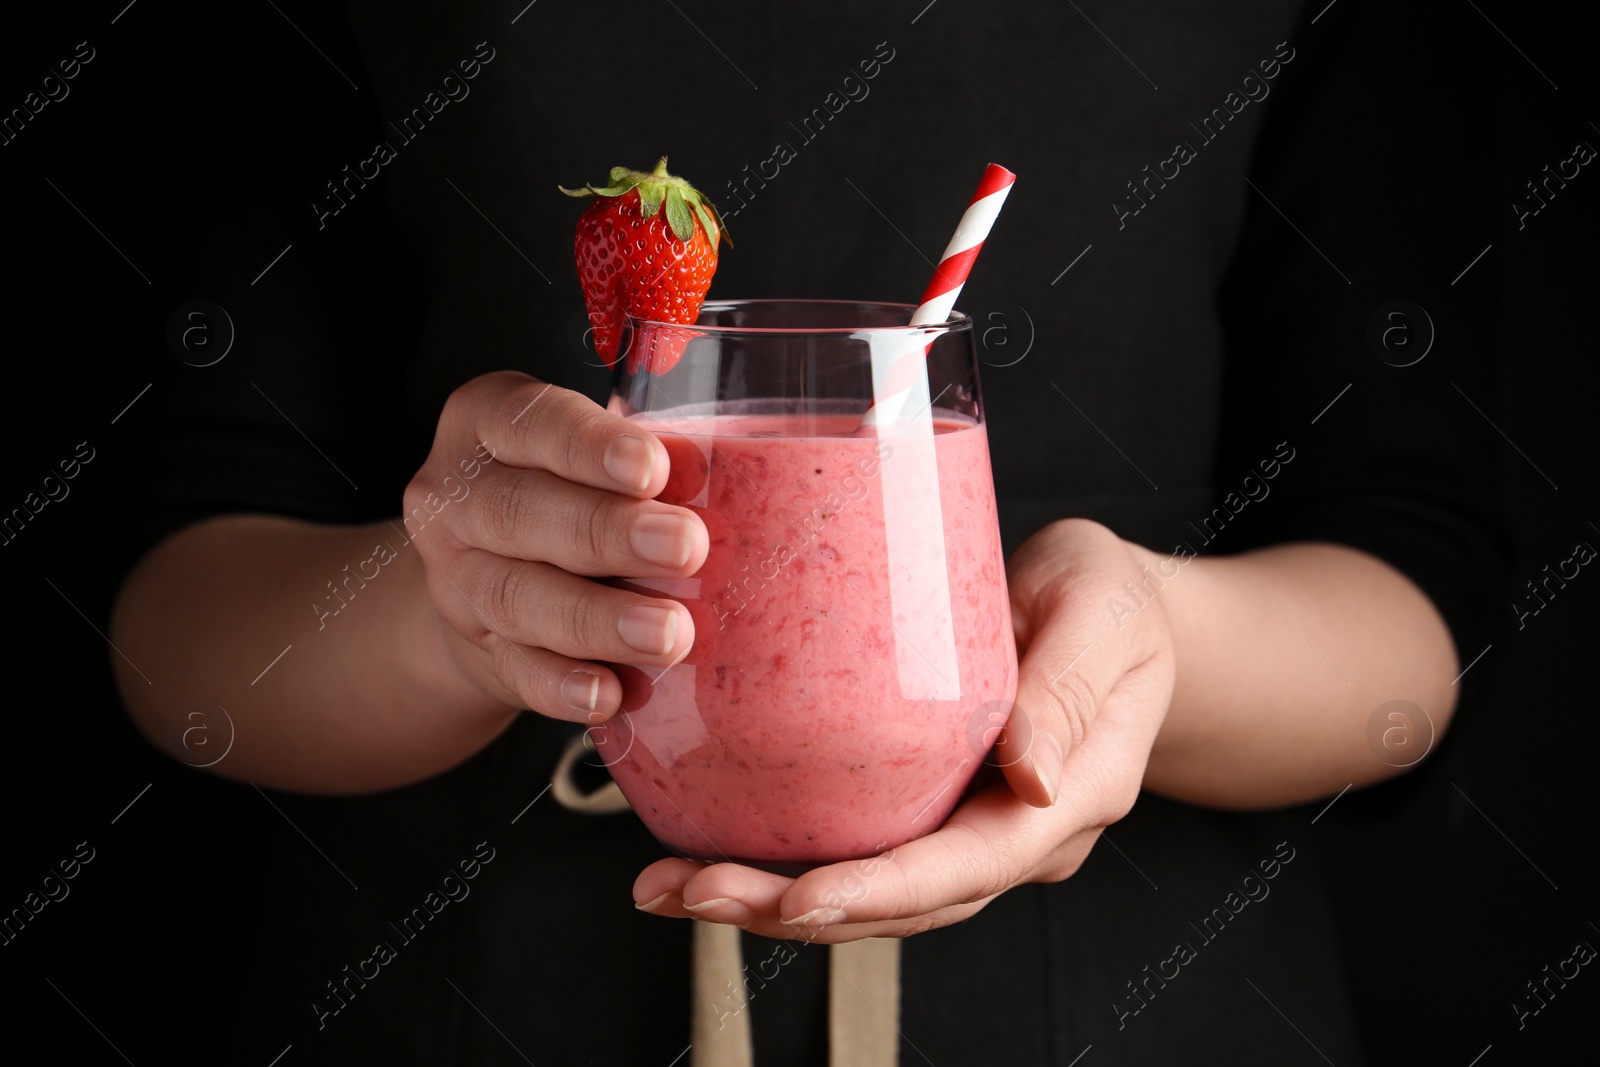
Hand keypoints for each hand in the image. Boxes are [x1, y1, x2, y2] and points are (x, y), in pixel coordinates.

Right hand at [407, 371, 708, 723]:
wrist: (492, 580)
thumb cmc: (568, 493)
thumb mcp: (594, 458)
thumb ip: (639, 461)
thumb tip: (704, 473)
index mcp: (486, 423)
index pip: (531, 423)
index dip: (590, 446)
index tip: (652, 469)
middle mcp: (455, 497)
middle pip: (520, 512)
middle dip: (608, 533)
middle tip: (687, 548)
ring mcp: (455, 579)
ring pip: (518, 597)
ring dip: (598, 619)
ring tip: (669, 633)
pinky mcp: (476, 650)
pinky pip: (517, 670)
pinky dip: (566, 686)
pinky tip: (613, 693)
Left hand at [631, 518, 1174, 941]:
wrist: (1124, 617)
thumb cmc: (1115, 602)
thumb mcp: (1101, 616)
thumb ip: (1066, 688)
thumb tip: (1031, 778)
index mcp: (1069, 799)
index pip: (971, 868)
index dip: (883, 891)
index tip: (798, 898)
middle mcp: (1018, 838)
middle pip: (903, 903)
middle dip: (792, 910)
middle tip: (688, 892)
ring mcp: (974, 832)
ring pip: (872, 892)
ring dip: (770, 900)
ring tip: (668, 887)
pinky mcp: (934, 808)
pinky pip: (859, 849)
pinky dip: (784, 861)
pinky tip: (707, 850)